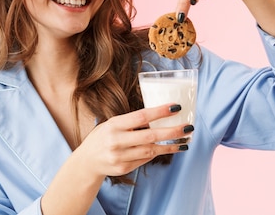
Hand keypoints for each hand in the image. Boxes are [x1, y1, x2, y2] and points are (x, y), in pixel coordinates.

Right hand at [74, 104, 191, 177]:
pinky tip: (167, 148)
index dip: (160, 112)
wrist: (86, 162)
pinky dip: (157, 153)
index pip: (141, 116)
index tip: (176, 107)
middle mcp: (116, 141)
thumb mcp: (111, 124)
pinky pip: (145, 159)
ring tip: (184, 140)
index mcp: (114, 125)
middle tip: (188, 127)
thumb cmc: (102, 137)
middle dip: (172, 131)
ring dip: (170, 146)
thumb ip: (130, 122)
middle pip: (150, 136)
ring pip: (151, 150)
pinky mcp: (124, 168)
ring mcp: (120, 156)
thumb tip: (157, 116)